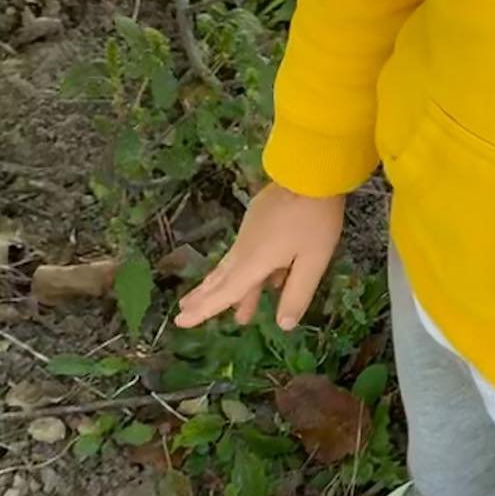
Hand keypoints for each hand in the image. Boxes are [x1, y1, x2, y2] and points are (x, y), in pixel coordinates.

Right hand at [175, 182, 344, 331]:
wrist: (310, 170)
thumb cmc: (314, 219)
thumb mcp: (313, 261)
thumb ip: (297, 294)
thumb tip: (283, 325)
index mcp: (254, 261)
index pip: (225, 292)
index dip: (204, 310)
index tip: (180, 322)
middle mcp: (246, 247)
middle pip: (222, 277)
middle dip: (205, 296)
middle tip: (183, 312)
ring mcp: (251, 229)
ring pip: (236, 264)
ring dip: (231, 286)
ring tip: (235, 310)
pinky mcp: (260, 215)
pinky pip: (249, 250)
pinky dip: (251, 269)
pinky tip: (270, 279)